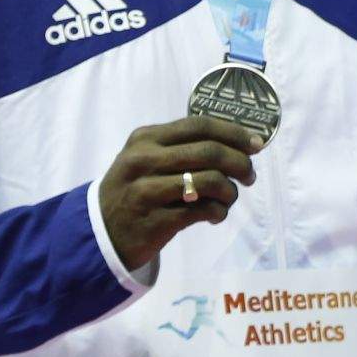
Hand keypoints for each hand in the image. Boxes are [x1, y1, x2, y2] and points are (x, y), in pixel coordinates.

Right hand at [100, 116, 261, 270]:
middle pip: (210, 152)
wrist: (100, 231)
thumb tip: (240, 143)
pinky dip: (219, 212)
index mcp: (145, 138)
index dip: (234, 132)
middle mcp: (144, 160)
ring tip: (228, 198)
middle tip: (249, 176)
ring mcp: (148, 191)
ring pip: (210, 181)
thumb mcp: (146, 158)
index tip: (256, 144)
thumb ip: (183, 147)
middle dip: (240, 163)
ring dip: (230, 191)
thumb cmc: (133, 189)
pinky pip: (203, 211)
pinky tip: (215, 215)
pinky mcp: (155, 221)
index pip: (199, 125)